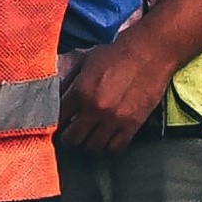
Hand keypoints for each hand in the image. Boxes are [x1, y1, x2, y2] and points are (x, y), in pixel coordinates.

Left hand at [58, 18, 181, 152]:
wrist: (148, 53)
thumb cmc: (115, 55)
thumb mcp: (85, 60)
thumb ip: (67, 79)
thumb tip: (53, 95)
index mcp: (81, 91)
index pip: (58, 118)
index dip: (56, 121)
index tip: (60, 121)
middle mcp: (95, 109)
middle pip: (72, 139)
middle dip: (69, 136)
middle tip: (72, 132)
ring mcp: (114, 120)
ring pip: (92, 147)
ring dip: (88, 142)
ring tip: (90, 135)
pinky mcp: (131, 126)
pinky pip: (114, 148)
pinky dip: (108, 146)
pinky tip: (107, 137)